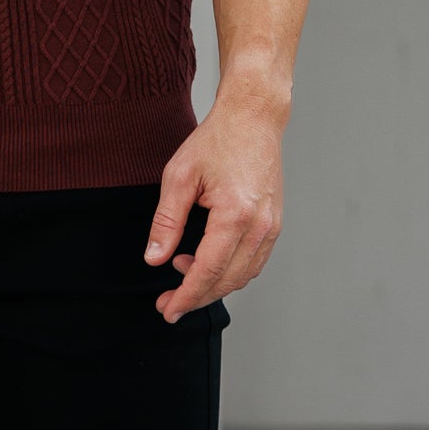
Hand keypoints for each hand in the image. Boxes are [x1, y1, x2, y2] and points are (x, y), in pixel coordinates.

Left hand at [144, 94, 285, 320]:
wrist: (254, 118)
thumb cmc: (217, 141)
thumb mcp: (179, 176)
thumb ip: (166, 222)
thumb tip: (155, 258)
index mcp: (234, 216)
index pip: (207, 271)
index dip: (186, 296)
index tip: (167, 311)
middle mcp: (259, 227)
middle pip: (227, 281)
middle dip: (197, 297)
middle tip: (168, 302)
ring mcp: (271, 227)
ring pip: (243, 276)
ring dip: (213, 285)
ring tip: (182, 272)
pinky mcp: (274, 224)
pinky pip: (253, 262)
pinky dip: (230, 271)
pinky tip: (205, 261)